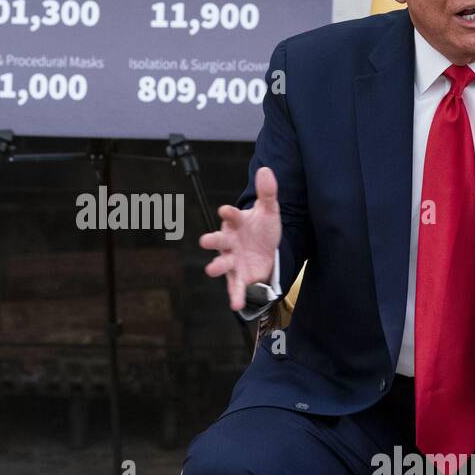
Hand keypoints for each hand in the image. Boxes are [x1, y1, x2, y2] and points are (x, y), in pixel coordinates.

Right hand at [199, 166, 281, 310]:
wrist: (268, 252)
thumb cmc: (263, 229)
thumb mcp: (269, 211)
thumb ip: (267, 192)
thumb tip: (266, 170)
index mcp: (236, 223)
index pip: (231, 215)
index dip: (228, 212)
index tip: (225, 210)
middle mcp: (230, 242)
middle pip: (219, 240)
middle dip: (212, 240)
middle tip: (205, 240)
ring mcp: (232, 260)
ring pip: (222, 264)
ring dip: (217, 267)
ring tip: (211, 270)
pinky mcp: (239, 277)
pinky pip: (235, 287)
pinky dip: (235, 296)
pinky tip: (236, 304)